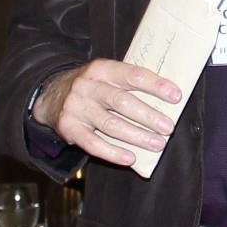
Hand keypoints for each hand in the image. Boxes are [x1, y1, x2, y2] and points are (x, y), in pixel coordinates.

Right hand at [32, 60, 181, 165]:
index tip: (176, 96)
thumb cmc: (92, 87)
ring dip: (137, 136)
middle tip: (168, 127)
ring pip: (110, 125)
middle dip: (148, 116)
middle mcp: (87, 86)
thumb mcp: (106, 76)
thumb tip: (165, 101)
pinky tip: (131, 158)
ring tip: (157, 144)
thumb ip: (128, 84)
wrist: (51, 95)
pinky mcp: (69, 128)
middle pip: (122, 102)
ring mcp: (76, 107)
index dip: (155, 86)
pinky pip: (93, 144)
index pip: (132, 75)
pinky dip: (113, 152)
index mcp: (101, 69)